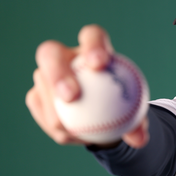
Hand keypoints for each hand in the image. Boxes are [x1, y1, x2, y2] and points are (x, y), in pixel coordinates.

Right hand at [25, 24, 148, 147]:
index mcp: (91, 47)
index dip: (93, 45)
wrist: (101, 116)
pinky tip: (72, 137)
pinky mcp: (35, 97)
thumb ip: (137, 123)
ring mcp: (43, 75)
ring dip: (57, 113)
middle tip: (71, 97)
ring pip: (43, 90)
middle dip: (57, 71)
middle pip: (50, 53)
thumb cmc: (121, 108)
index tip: (100, 63)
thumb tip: (139, 139)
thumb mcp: (134, 115)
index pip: (91, 37)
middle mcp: (62, 55)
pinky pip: (42, 114)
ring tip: (75, 131)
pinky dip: (57, 127)